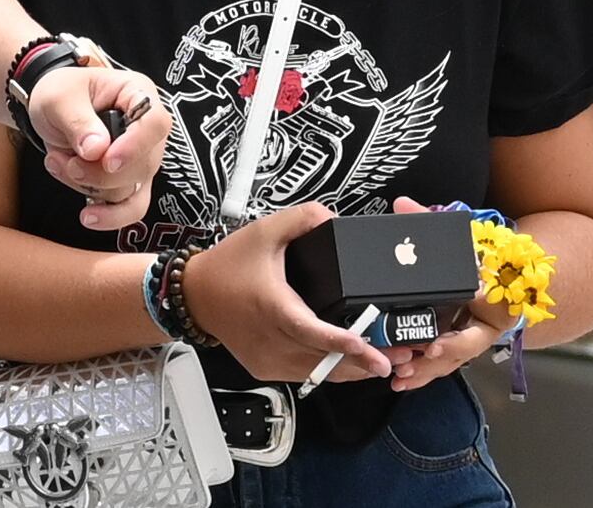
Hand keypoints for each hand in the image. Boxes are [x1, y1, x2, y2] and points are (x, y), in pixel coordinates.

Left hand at [28, 64, 170, 227]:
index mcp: (137, 94)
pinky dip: (109, 216)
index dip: (135, 146)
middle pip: (143, 165)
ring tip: (58, 162)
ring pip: (129, 190)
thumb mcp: (58, 97)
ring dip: (89, 185)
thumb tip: (97, 151)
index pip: (155, 123)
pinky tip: (88, 216)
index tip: (108, 161)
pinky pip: (130, 209)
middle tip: (67, 160)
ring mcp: (141, 158)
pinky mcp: (129, 182)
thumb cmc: (60, 93)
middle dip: (99, 172)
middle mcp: (147, 129)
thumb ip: (77, 120)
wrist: (52, 109)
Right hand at [177, 202, 392, 384]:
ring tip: (385, 361)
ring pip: (318, 373)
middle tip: (399, 355)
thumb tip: (332, 218)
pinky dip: (328, 370)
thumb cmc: (227, 266)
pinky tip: (350, 363)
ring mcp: (269, 360)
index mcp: (272, 307)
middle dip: (365, 360)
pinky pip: (305, 375)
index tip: (370, 349)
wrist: (193, 295)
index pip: (312, 331)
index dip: (343, 342)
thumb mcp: (263, 232)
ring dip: (352, 370)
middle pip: (324, 359)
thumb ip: (301, 219)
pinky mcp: (267, 369)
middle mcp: (271, 339)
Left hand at [384, 195, 504, 391]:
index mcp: (492, 308)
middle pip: (459, 354)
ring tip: (399, 379)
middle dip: (432, 363)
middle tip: (407, 368)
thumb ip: (430, 222)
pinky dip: (423, 369)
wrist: (505, 268)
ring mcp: (468, 336)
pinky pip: (441, 359)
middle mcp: (482, 328)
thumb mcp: (461, 238)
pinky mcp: (454, 340)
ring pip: (449, 362)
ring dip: (425, 372)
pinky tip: (400, 378)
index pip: (475, 330)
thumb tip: (402, 204)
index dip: (455, 341)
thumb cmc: (484, 254)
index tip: (433, 346)